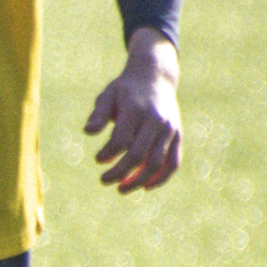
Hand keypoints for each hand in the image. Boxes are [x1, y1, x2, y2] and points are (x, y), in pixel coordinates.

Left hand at [84, 32, 181, 191]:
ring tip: (121, 189)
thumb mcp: (107, 95)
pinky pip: (173, 162)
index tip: (98, 159)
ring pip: (157, 163)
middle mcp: (155, 120)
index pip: (121, 140)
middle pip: (138, 155)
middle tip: (104, 181)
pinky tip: (145, 187)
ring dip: (139, 180)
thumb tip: (88, 132)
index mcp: (136, 110)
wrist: (156, 77)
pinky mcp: (178, 136)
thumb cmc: (125, 90)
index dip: (108, 154)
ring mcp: (170, 129)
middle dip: (120, 173)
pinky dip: (161, 178)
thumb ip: (98, 114)